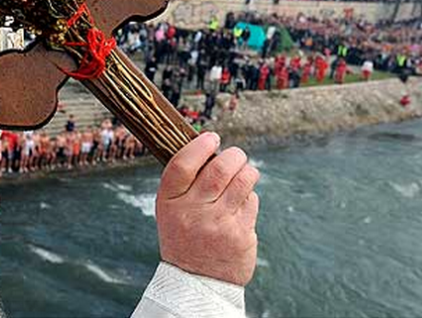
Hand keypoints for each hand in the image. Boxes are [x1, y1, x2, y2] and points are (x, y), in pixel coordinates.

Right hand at [156, 132, 259, 285]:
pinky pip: (252, 201)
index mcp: (169, 202)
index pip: (182, 164)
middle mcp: (193, 212)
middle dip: (234, 155)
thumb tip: (210, 148)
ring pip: (243, 180)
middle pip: (220, 168)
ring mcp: (218, 223)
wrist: (195, 282)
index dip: (199, 145)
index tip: (211, 137)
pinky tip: (240, 205)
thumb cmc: (184, 237)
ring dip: (247, 171)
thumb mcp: (171, 211)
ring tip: (244, 174)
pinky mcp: (240, 234)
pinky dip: (249, 197)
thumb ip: (185, 183)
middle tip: (235, 156)